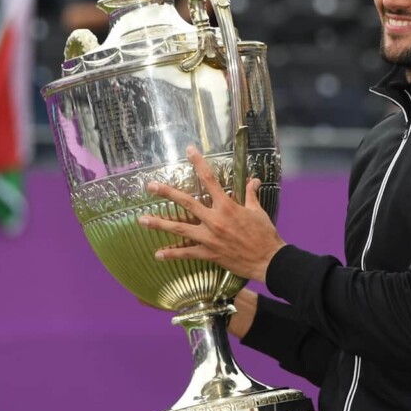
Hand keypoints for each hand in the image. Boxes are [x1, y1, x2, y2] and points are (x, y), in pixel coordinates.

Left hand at [139, 145, 285, 282]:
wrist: (267, 260)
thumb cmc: (264, 234)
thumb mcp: (258, 211)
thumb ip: (251, 195)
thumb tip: (253, 180)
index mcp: (227, 206)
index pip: (210, 179)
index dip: (199, 163)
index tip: (189, 151)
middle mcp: (215, 220)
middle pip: (186, 202)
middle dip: (166, 193)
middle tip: (150, 186)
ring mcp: (209, 238)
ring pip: (179, 229)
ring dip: (159, 224)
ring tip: (142, 220)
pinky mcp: (209, 254)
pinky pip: (186, 254)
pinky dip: (172, 254)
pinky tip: (158, 254)